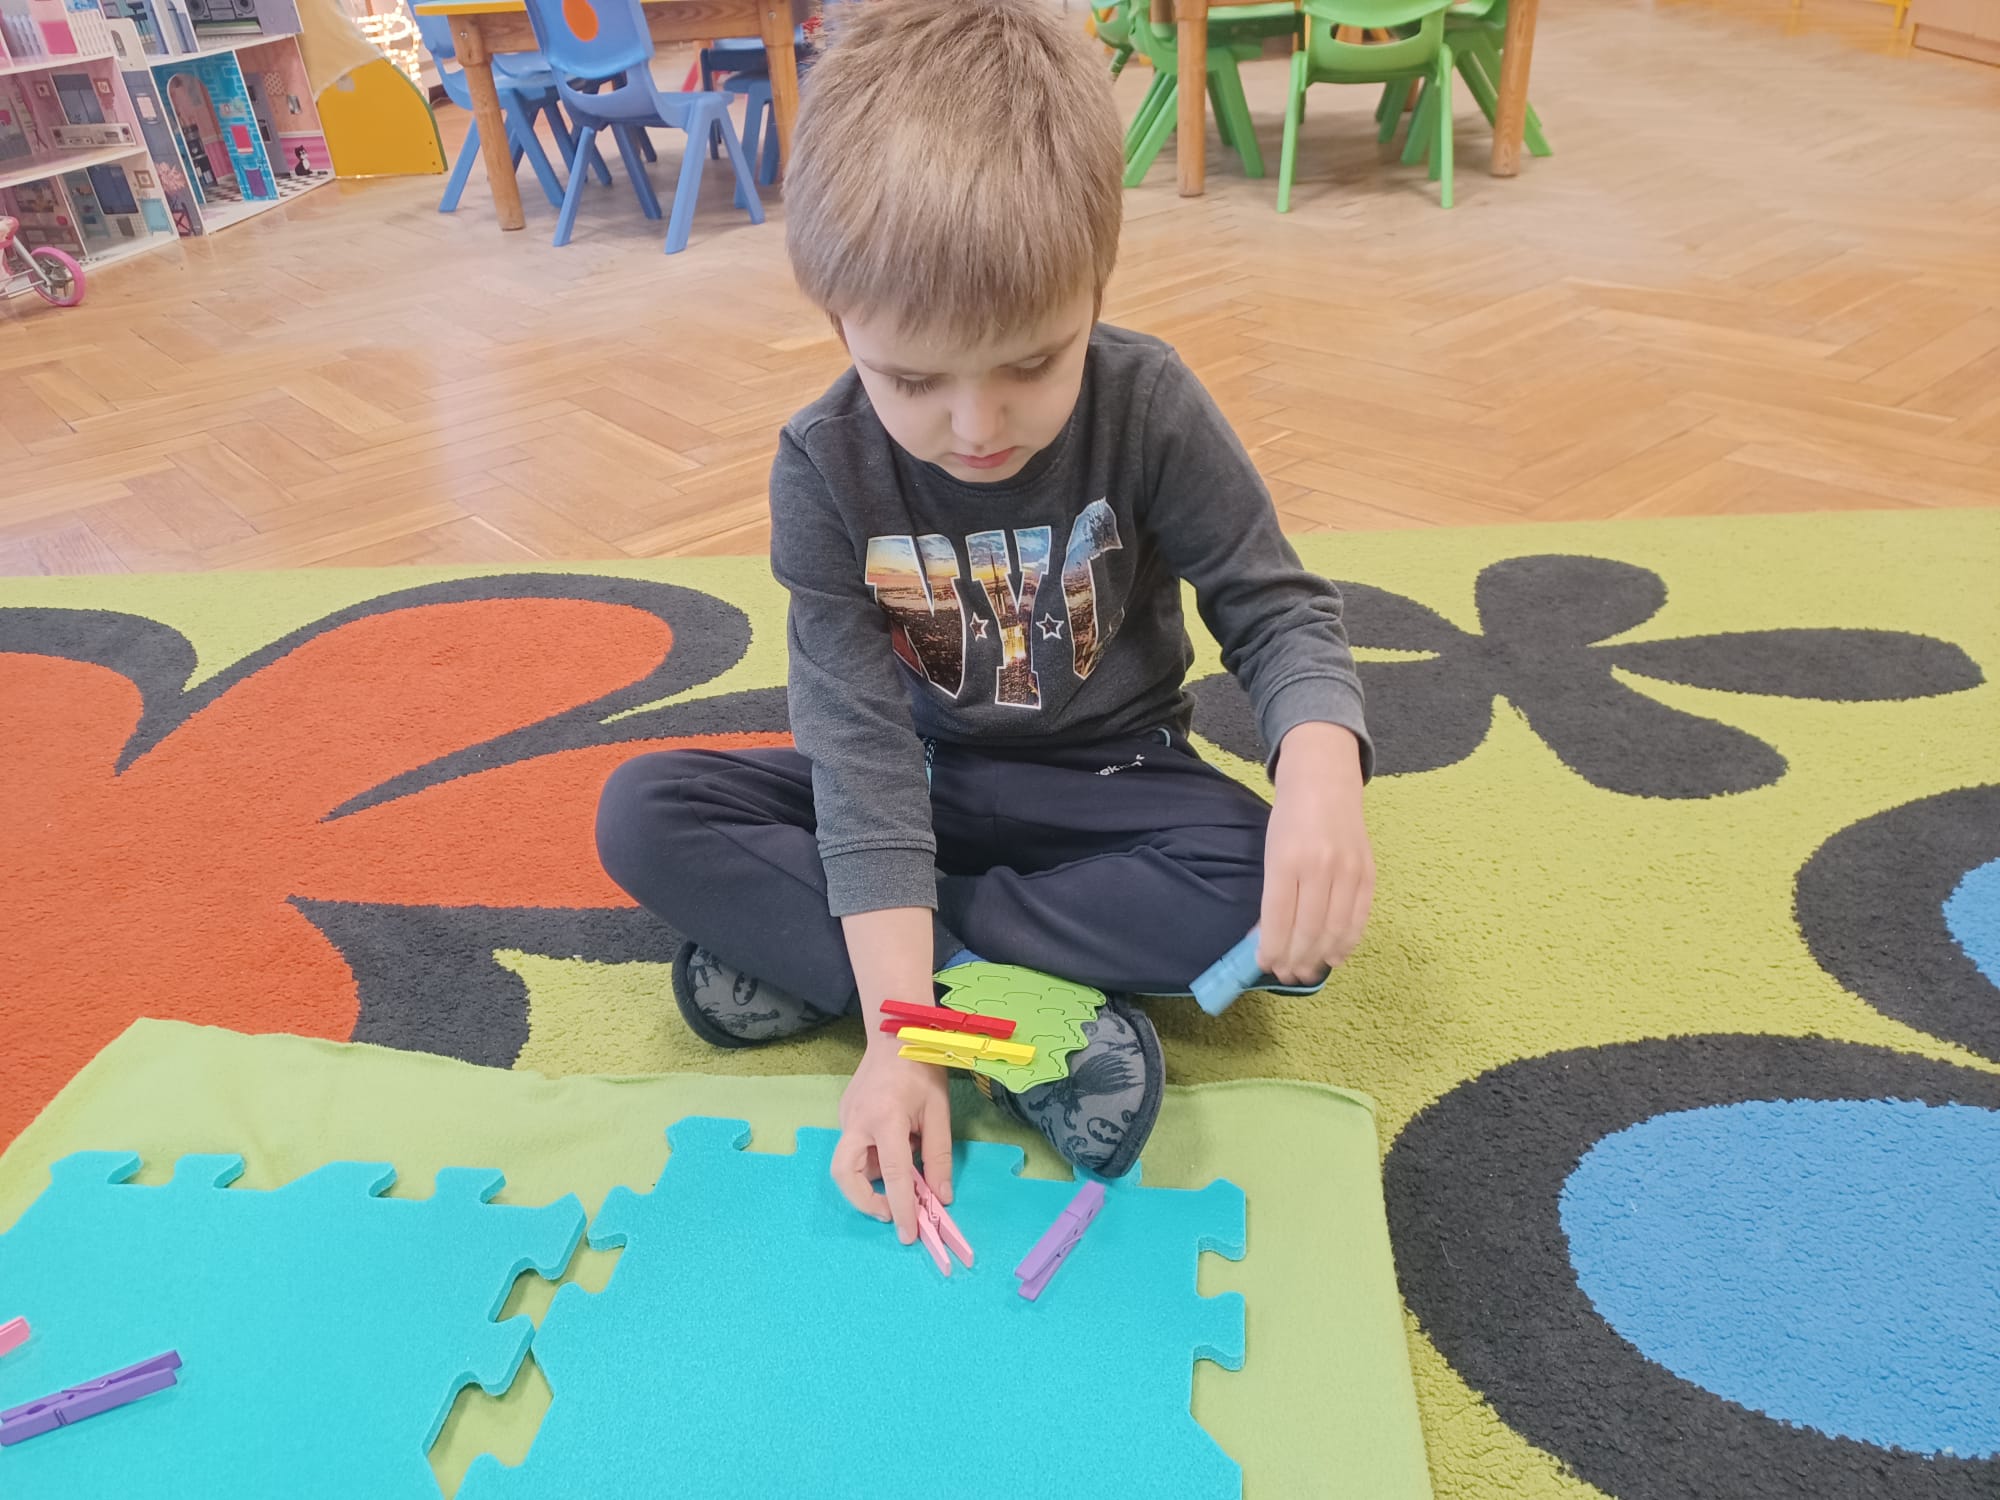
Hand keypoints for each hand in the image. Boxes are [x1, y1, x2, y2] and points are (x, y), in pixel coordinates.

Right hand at [830, 1040, 953, 1242]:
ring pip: (848, 1163)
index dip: (901, 1207)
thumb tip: (941, 1197)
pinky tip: (895, 1147)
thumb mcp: (939, 1112)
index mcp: (885, 1118)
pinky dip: (872, 1159)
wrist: (895, 1032)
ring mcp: (846, 1117)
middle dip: (863, 1201)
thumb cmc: (923, 1068)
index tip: (907, 1234)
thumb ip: (938, 1156)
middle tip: (890, 1212)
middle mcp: (857, 1120)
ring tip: (900, 1173)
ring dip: (871, 1178)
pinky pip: (854, 1147)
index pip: (892, 1174)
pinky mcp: (845, 1114)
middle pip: (843, 1174)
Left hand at [1260, 722, 1372, 984]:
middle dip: (1295, 960)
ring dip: (1320, 958)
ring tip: (1306, 972)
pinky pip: (1359, 919)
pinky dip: (1347, 943)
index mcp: (1287, 860)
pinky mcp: (1369, 874)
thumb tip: (1268, 938)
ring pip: (1335, 930)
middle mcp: (1320, 867)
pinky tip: (1334, 957)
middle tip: (1286, 975)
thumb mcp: (1271, 851)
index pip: (1279, 918)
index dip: (1272, 948)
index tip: (1263, 965)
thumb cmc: (1290, 818)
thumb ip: (1273, 893)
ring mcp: (1348, 871)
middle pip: (1308, 929)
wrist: (1326, 781)